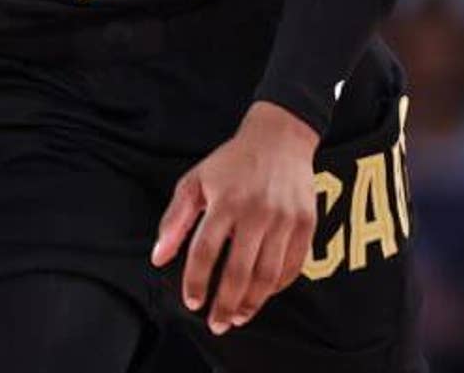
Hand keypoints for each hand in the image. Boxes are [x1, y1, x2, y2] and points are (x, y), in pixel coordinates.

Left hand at [152, 100, 319, 333]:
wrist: (280, 138)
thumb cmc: (232, 162)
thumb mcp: (195, 181)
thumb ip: (175, 220)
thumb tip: (158, 257)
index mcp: (226, 201)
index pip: (206, 252)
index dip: (197, 282)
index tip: (192, 303)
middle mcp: (257, 212)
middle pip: (240, 271)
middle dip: (225, 304)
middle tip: (216, 324)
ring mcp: (285, 219)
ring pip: (268, 275)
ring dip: (252, 303)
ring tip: (237, 318)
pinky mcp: (306, 224)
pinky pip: (292, 266)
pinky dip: (277, 287)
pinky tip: (262, 296)